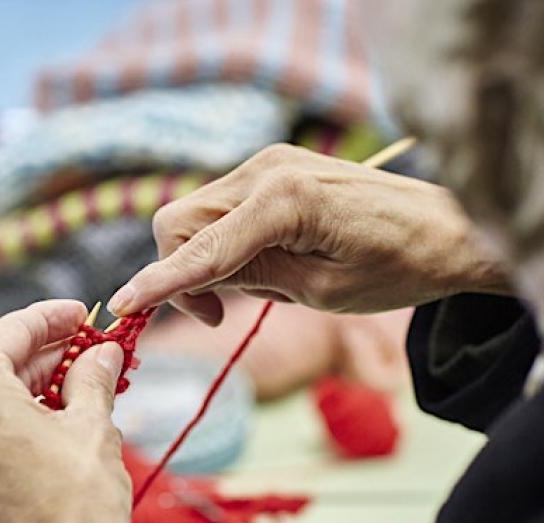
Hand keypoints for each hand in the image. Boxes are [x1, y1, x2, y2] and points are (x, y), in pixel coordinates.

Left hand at [0, 300, 145, 522]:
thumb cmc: (82, 500)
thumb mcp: (94, 424)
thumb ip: (92, 375)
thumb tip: (102, 353)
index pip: (11, 333)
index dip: (51, 318)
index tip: (78, 315)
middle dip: (40, 366)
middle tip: (82, 359)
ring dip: (17, 412)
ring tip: (64, 411)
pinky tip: (36, 462)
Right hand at [108, 144, 509, 324]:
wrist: (447, 228)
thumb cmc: (396, 268)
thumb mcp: (319, 291)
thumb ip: (251, 278)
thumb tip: (195, 279)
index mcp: (284, 201)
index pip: (200, 247)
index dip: (159, 281)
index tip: (122, 306)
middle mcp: (267, 170)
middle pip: (180, 221)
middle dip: (180, 270)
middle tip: (217, 312)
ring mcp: (267, 163)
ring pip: (194, 213)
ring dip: (200, 257)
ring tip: (250, 287)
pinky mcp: (272, 169)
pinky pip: (220, 207)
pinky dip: (220, 240)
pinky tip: (257, 260)